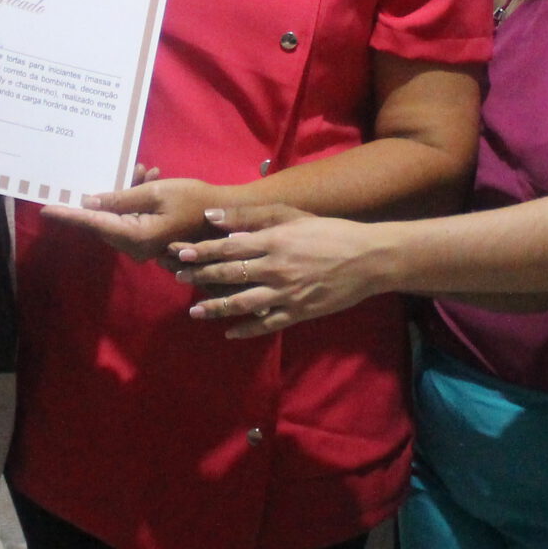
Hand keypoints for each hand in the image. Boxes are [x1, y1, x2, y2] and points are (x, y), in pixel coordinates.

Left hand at [42, 169, 221, 264]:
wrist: (225, 213)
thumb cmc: (194, 200)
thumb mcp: (155, 193)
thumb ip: (120, 198)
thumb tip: (89, 203)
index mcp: (136, 237)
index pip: (94, 223)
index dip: (69, 215)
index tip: (46, 209)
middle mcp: (136, 247)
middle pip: (105, 221)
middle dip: (107, 196)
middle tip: (125, 173)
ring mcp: (144, 246)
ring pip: (119, 218)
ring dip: (126, 194)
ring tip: (146, 172)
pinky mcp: (150, 239)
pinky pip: (132, 219)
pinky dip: (136, 200)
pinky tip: (150, 177)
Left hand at [172, 205, 388, 338]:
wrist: (368, 259)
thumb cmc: (329, 232)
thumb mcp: (292, 216)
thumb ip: (252, 216)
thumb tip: (214, 216)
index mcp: (274, 242)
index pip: (229, 247)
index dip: (203, 251)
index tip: (181, 254)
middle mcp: (276, 269)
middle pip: (231, 274)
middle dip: (202, 277)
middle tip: (179, 279)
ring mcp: (287, 294)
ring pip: (244, 303)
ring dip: (217, 307)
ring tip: (196, 311)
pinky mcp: (299, 312)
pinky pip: (267, 325)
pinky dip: (247, 330)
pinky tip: (229, 333)